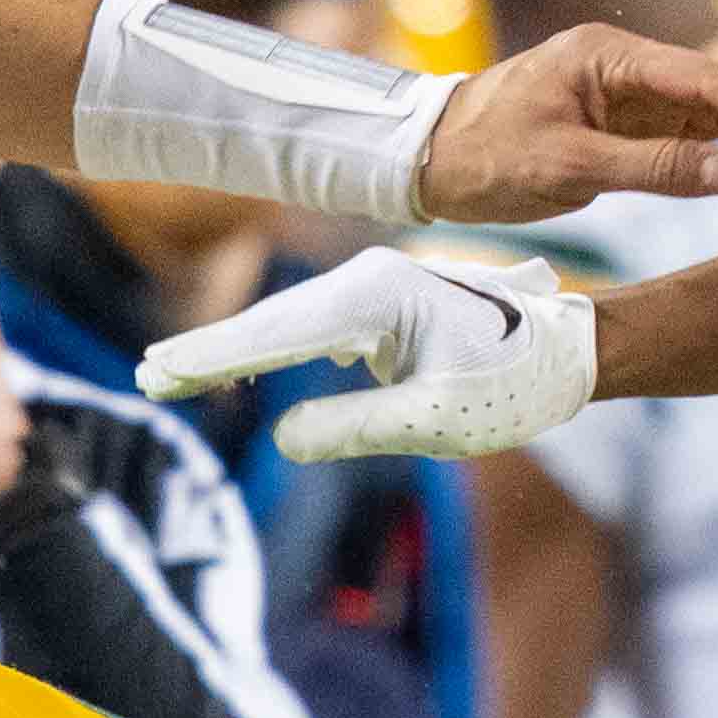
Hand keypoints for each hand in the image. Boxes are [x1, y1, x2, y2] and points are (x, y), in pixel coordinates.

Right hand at [146, 241, 596, 465]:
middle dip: (211, 349)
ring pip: (290, 320)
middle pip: (273, 319)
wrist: (569, 353)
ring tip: (176, 370)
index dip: (216, 356)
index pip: (278, 333)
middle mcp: (370, 281)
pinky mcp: (385, 305)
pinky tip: (244, 364)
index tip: (160, 372)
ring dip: (237, 347)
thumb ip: (356, 427)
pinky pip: (315, 326)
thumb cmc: (512, 386)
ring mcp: (376, 289)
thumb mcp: (435, 420)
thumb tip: (283, 436)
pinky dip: (275, 345)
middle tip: (149, 373)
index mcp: (378, 301)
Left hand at [404, 21, 717, 223]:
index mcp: (608, 57)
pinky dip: (717, 163)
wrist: (432, 162)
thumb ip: (652, 168)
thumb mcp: (569, 169)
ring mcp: (627, 95)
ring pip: (707, 119)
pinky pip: (685, 138)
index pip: (701, 76)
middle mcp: (625, 67)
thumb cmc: (488, 156)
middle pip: (714, 97)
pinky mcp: (624, 124)